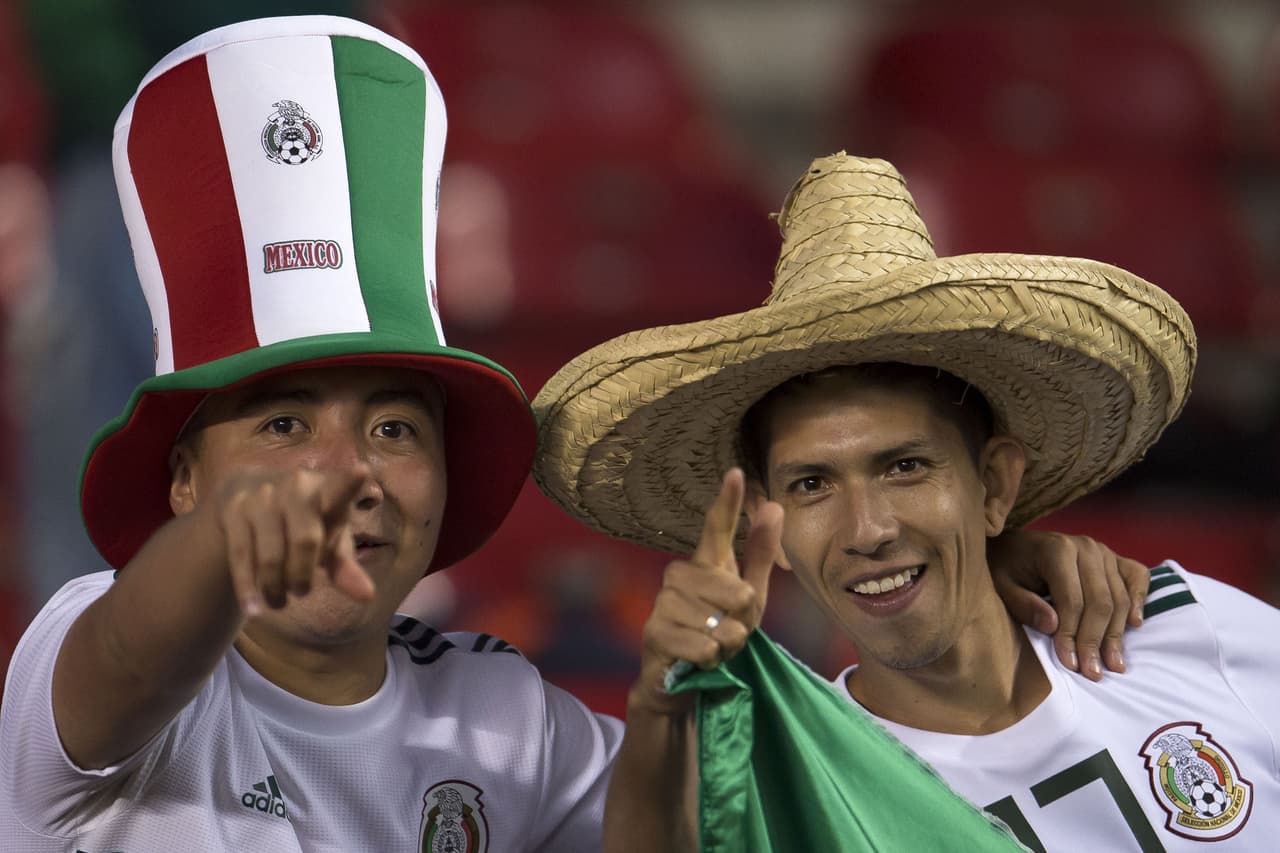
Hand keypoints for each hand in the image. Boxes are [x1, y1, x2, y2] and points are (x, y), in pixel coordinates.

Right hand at [213, 467, 376, 615]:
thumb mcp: (328, 539)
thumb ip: (346, 567)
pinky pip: (241, 556)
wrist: (248, 490)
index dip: (351, 483)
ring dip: (276, 587)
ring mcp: (262, 496)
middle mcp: (296, 486)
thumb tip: (367, 595)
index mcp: (327, 490)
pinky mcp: (234, 509)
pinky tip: (254, 610)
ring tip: (279, 603)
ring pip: (271, 555)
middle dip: (303, 576)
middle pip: (305, 540)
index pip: (341, 489)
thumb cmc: (304, 519)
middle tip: (301, 592)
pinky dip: (248, 588)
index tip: (362, 471)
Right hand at [630, 468, 782, 714]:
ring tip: (712, 647)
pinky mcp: (654, 633)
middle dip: (742, 620)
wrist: (682, 682)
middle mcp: (679, 576)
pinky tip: (699, 661)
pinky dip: (711, 659)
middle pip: (735, 590)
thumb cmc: (716, 634)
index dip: (728, 501)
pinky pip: (704, 645)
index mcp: (705, 564)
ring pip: (720, 622)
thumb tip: (774, 506)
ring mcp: (663, 603)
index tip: (736, 472)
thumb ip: (760, 556)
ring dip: (728, 643)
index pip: (717, 528)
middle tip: (728, 632)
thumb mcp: (749, 600)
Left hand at [989, 529, 1147, 680]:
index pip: (1071, 600)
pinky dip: (1139, 600)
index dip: (1071, 635)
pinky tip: (1134, 625)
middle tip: (1093, 673)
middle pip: (1100, 602)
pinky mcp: (1115, 558)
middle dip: (1095, 641)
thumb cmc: (1006, 568)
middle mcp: (1086, 547)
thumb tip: (1053, 626)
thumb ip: (1024, 605)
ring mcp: (1104, 551)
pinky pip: (1137, 577)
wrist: (1014, 546)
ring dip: (1116, 634)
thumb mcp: (1002, 586)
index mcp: (1056, 550)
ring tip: (1113, 664)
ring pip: (1119, 597)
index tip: (1070, 664)